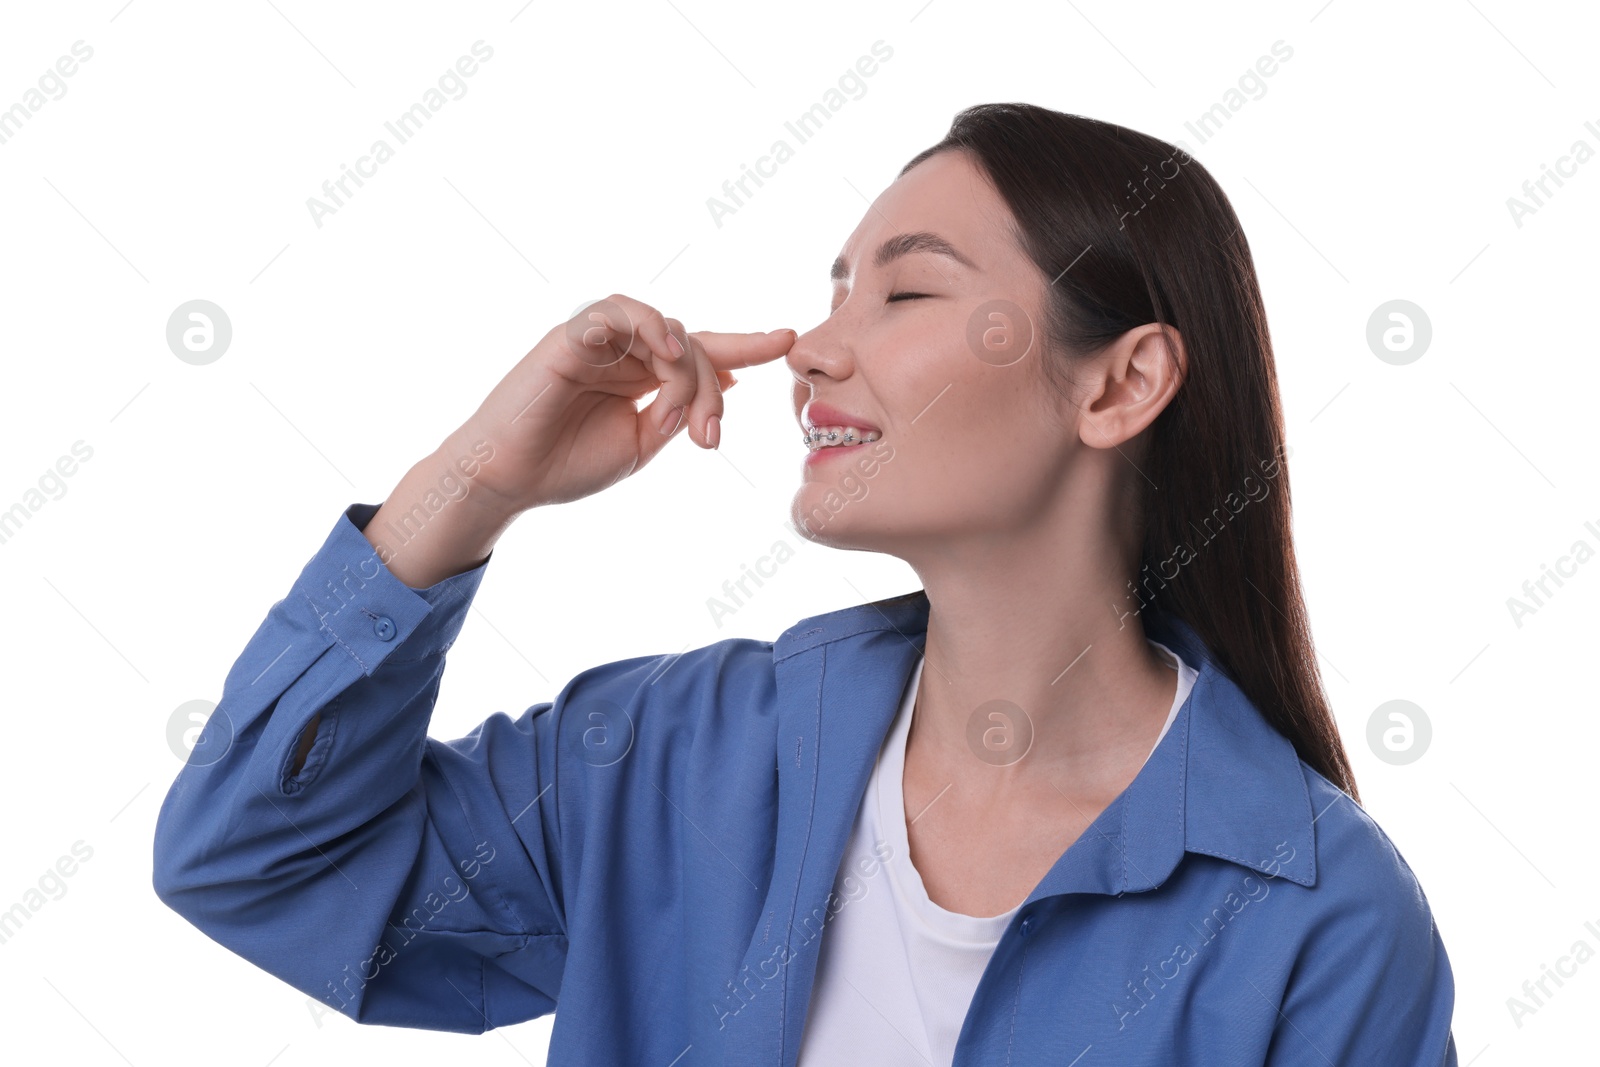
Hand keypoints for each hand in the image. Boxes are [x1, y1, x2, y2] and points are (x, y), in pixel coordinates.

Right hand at [452, 293, 794, 515]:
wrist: (510, 481)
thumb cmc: (567, 464)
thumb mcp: (640, 444)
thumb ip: (677, 412)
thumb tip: (727, 382)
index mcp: (642, 378)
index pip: (703, 352)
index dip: (746, 345)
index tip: (787, 341)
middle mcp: (625, 354)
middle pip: (695, 347)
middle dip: (713, 389)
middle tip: (708, 437)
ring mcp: (598, 342)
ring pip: (667, 329)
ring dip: (686, 368)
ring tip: (681, 409)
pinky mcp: (570, 337)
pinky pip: (617, 311)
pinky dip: (649, 324)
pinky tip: (666, 350)